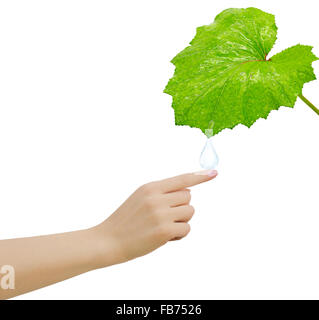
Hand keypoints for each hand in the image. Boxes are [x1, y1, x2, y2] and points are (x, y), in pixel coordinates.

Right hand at [93, 169, 217, 266]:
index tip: (214, 172)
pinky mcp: (164, 231)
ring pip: (190, 212)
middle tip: (166, 217)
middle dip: (181, 207)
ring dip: (182, 221)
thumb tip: (187, 192)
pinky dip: (179, 235)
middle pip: (188, 197)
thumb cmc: (126, 221)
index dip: (199, 176)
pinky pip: (186, 228)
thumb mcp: (140, 198)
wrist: (108, 240)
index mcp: (150, 187)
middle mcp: (157, 197)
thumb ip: (161, 193)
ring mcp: (161, 214)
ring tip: (165, 227)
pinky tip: (165, 238)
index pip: (181, 179)